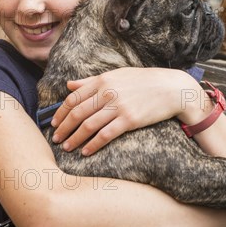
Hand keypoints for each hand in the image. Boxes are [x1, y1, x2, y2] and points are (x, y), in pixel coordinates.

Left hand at [50, 67, 206, 155]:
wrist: (171, 88)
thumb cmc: (143, 81)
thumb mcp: (116, 75)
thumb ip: (91, 81)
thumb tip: (69, 84)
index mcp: (102, 80)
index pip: (73, 98)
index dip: (60, 112)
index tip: (54, 123)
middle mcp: (107, 92)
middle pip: (77, 113)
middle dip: (63, 128)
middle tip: (55, 139)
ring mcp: (118, 106)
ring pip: (88, 125)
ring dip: (74, 138)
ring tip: (67, 148)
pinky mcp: (129, 120)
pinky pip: (105, 135)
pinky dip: (93, 144)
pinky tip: (86, 151)